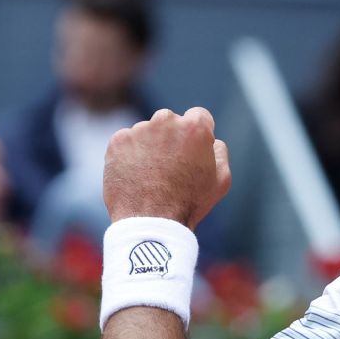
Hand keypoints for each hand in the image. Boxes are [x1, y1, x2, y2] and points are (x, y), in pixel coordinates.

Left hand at [103, 107, 231, 228]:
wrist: (151, 222)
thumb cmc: (189, 203)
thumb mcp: (221, 180)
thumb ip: (220, 151)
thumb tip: (212, 141)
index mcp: (194, 127)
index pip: (198, 116)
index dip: (197, 134)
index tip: (192, 150)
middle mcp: (166, 121)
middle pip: (170, 121)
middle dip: (171, 138)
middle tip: (170, 167)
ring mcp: (139, 129)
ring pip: (146, 132)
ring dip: (149, 147)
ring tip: (151, 176)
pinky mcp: (118, 141)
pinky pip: (127, 143)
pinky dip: (130, 155)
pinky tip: (136, 176)